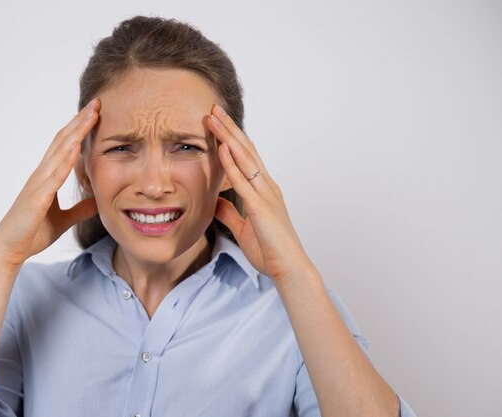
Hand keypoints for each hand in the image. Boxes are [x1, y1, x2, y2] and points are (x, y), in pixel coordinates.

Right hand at [0, 99, 100, 271]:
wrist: (8, 251)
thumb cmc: (31, 234)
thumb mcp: (63, 220)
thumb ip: (80, 210)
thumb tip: (98, 202)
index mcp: (46, 178)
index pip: (65, 147)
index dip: (79, 129)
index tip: (96, 113)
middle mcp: (41, 176)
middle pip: (62, 141)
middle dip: (80, 121)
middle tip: (97, 102)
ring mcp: (38, 184)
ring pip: (59, 152)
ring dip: (76, 132)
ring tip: (91, 115)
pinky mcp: (36, 198)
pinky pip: (53, 176)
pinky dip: (66, 160)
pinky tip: (77, 147)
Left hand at [207, 104, 313, 282]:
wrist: (289, 268)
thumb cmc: (270, 250)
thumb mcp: (243, 228)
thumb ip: (230, 212)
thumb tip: (214, 200)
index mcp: (264, 190)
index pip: (246, 157)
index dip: (231, 139)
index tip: (218, 123)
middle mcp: (267, 186)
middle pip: (246, 150)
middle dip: (229, 128)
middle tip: (214, 109)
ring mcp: (265, 194)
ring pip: (245, 158)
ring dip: (228, 137)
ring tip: (214, 119)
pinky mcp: (261, 207)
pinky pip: (243, 181)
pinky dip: (232, 163)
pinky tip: (222, 148)